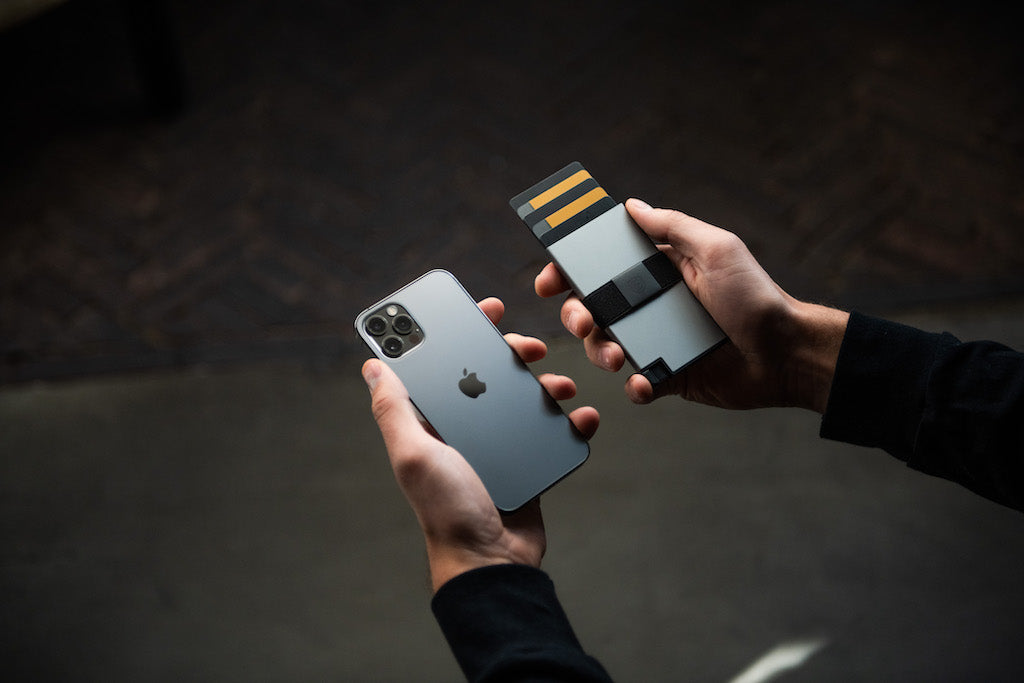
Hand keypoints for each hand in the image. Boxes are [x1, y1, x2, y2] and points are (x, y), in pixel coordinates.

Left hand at [362, 297, 599, 591]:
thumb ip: (394, 409)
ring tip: (561, 384)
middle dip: (510, 352)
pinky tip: (581, 416)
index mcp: (431, 420)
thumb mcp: (414, 453)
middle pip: (489, 372)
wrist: (491, 560)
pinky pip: (551, 431)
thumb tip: (372, 365)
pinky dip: (570, 421)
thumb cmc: (446, 509)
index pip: (443, 363)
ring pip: (524, 396)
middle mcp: (462, 427)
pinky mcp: (526, 460)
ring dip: (546, 382)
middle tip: (529, 346)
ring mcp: (496, 443)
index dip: (459, 331)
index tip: (482, 309)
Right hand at [535, 199, 848, 411]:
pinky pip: (636, 383)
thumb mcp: (716, 249)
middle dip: (576, 314)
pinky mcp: (668, 375)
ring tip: (616, 356)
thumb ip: (672, 226)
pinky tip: (645, 382)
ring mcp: (657, 341)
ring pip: (605, 346)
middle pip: (593, 307)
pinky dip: (635, 385)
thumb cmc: (756, 297)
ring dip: (599, 351)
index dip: (570, 270)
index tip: (549, 278)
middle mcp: (652, 304)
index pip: (603, 265)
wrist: (786, 354)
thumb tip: (631, 205)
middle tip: (583, 320)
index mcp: (659, 270)